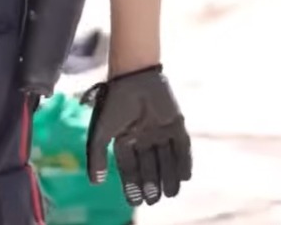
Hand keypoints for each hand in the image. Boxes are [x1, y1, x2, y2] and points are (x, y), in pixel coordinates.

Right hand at [83, 64, 191, 206]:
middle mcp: (143, 137)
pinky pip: (182, 147)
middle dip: (151, 183)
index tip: (135, 202)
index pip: (129, 167)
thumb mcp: (100, 133)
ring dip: (168, 177)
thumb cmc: (113, 104)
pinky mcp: (176, 124)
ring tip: (170, 194)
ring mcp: (161, 131)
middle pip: (149, 165)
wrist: (134, 78)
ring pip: (166, 160)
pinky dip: (184, 162)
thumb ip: (96, 156)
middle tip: (154, 200)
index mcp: (125, 139)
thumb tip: (96, 183)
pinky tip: (184, 177)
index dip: (132, 184)